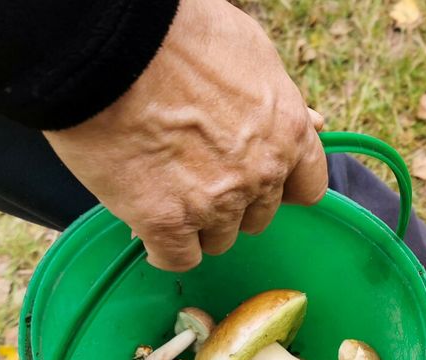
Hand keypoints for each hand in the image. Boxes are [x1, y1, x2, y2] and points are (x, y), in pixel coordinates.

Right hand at [43, 0, 326, 271]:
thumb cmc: (177, 36)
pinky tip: (146, 226)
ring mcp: (216, 203)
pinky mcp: (168, 222)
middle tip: (194, 174)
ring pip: (218, 240)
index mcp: (288, 133)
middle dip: (231, 202)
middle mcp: (261, 174)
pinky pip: (178, 258)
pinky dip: (163, 247)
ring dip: (196, 224)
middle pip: (257, 217)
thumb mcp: (251, 54)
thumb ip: (280, 102)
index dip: (280, 186)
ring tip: (163, 191)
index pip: (308, 187)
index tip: (256, 180)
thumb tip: (313, 122)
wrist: (112, 45)